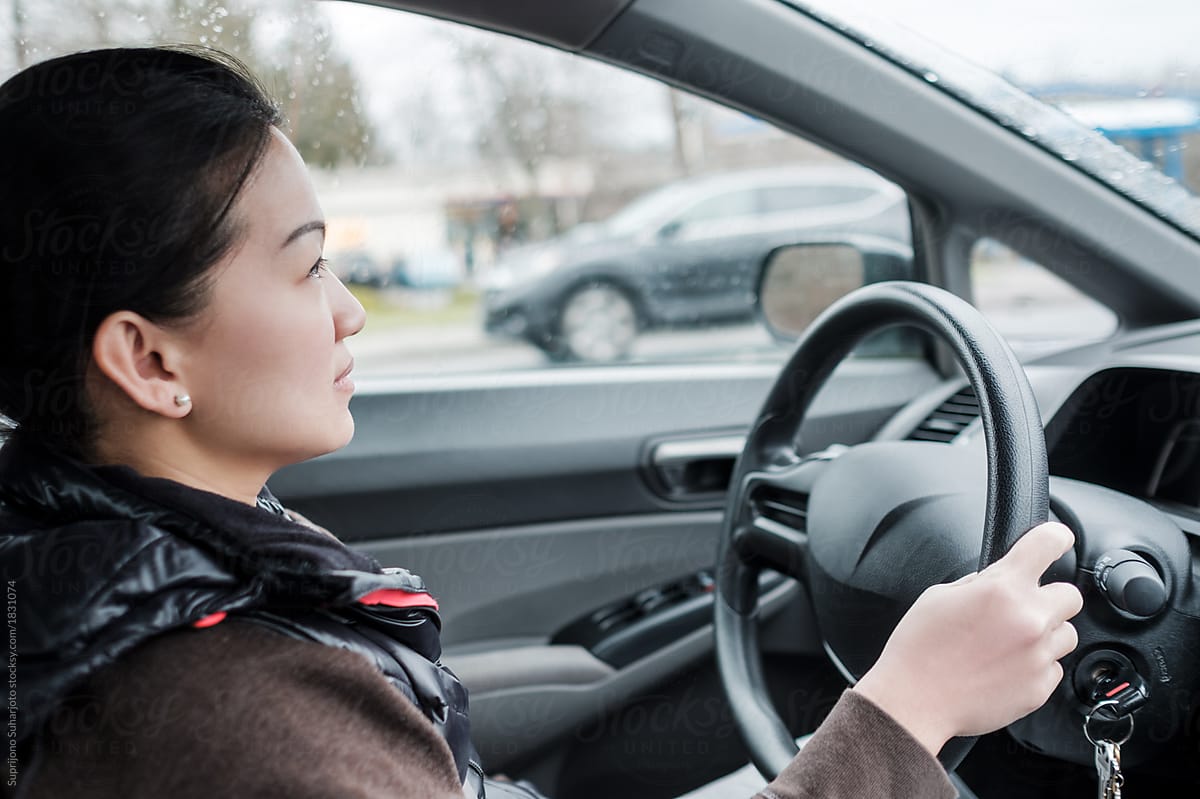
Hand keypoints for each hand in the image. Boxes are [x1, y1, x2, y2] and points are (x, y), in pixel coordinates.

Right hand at [852, 521, 1082, 756]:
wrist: (914, 701)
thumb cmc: (919, 648)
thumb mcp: (939, 596)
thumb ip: (979, 583)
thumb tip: (999, 579)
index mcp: (1001, 588)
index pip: (1047, 544)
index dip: (1055, 537)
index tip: (1058, 539)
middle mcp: (1028, 619)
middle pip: (1070, 595)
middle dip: (1048, 598)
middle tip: (1021, 609)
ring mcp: (1038, 655)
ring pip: (1066, 634)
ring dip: (1045, 633)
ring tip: (1010, 644)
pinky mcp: (1040, 687)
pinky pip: (1053, 667)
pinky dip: (1035, 665)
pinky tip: (1004, 668)